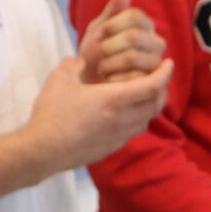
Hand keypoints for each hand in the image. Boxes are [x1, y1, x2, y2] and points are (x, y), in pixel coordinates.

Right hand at [23, 53, 172, 173]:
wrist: (42, 151)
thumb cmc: (51, 113)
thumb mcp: (61, 77)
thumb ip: (76, 63)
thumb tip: (83, 60)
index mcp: (114, 99)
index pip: (152, 85)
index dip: (165, 73)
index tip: (168, 63)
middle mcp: (122, 119)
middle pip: (156, 104)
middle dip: (162, 89)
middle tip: (157, 78)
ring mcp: (118, 137)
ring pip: (146, 120)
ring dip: (150, 106)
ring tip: (143, 96)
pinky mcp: (111, 148)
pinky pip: (132, 132)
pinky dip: (136, 120)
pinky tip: (124, 115)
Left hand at [78, 0, 166, 82]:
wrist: (97, 87)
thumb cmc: (97, 56)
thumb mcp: (100, 31)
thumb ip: (112, 11)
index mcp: (146, 26)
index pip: (134, 16)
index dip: (112, 24)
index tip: (97, 35)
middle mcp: (157, 43)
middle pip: (133, 37)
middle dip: (108, 46)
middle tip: (94, 56)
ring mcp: (158, 65)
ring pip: (132, 57)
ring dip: (109, 63)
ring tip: (99, 70)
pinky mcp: (155, 86)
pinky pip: (133, 79)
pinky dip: (115, 78)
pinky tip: (106, 81)